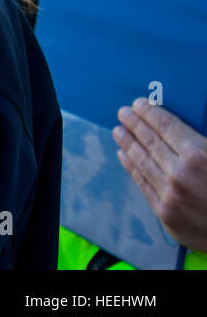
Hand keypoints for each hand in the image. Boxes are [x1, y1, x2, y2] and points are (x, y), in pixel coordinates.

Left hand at [114, 98, 206, 253]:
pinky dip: (131, 166)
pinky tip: (123, 156)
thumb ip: (203, 141)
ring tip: (118, 131)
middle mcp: (180, 172)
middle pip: (150, 141)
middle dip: (134, 124)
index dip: (149, 113)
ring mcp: (170, 193)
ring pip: (142, 161)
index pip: (166, 126)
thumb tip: (182, 127)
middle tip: (122, 113)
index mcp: (198, 154)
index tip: (138, 104)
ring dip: (127, 143)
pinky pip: (143, 183)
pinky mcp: (165, 212)